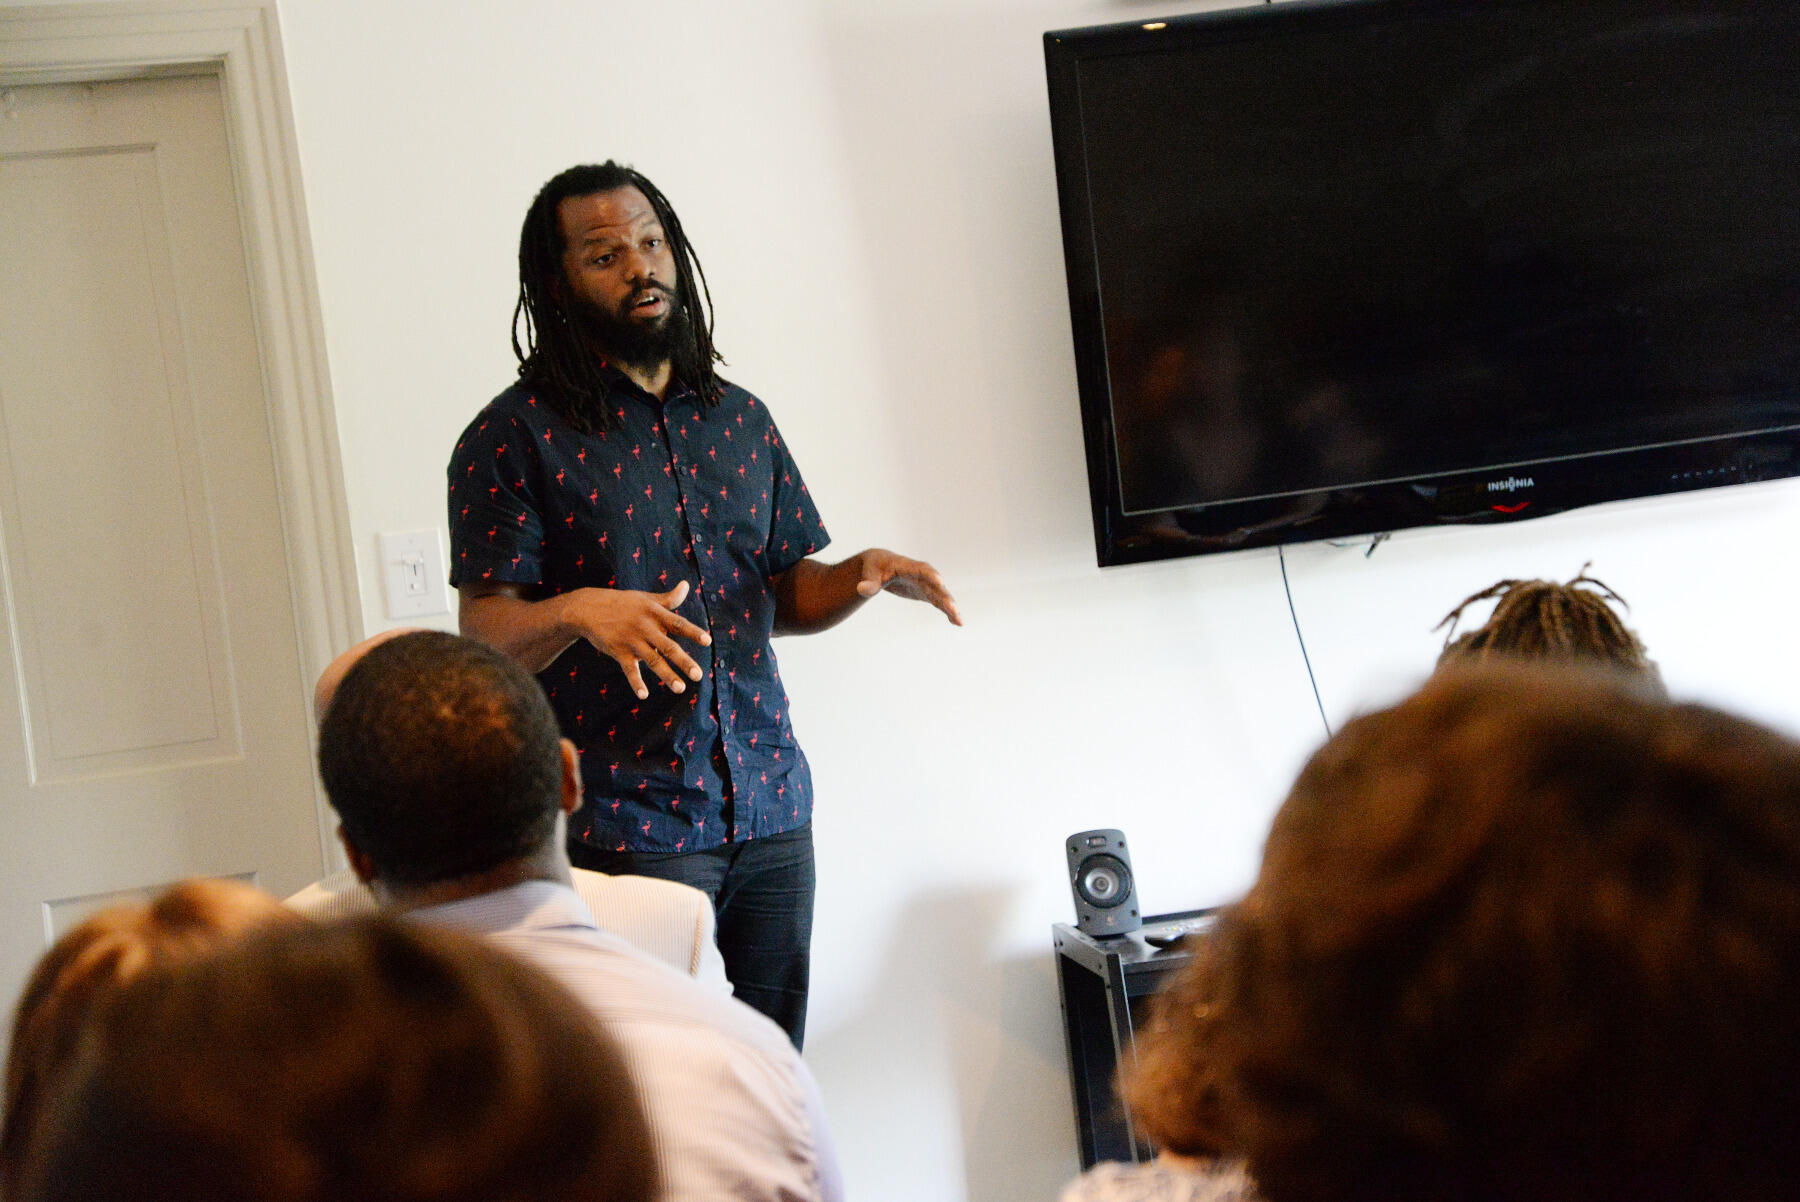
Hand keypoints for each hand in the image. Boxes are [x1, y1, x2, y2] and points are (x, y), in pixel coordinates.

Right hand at [565, 580, 711, 698]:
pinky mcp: (618, 651)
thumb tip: (687, 585)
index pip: (678, 624)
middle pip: (668, 646)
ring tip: (680, 689)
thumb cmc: (623, 603)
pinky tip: (644, 695)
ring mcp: (631, 640)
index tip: (708, 641)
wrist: (588, 608)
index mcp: (655, 613)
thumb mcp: (646, 598)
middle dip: (684, 661)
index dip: (693, 632)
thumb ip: (668, 598)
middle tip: (699, 676)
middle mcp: (645, 627)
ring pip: (652, 660)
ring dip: (667, 675)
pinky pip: (629, 669)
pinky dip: (636, 682)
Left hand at [853, 549, 962, 625]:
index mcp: (908, 566)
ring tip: (960, 621)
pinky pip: (939, 603)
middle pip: (936, 585)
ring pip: (941, 596)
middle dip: (945, 596)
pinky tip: (956, 622)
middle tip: (953, 608)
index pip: (922, 570)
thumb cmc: (875, 566)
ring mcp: (925, 584)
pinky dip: (947, 612)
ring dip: (950, 607)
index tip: (940, 582)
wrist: (882, 564)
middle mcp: (921, 575)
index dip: (930, 575)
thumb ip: (869, 582)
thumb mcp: (870, 573)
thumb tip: (861, 589)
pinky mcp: (926, 593)